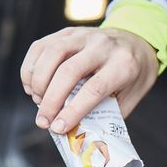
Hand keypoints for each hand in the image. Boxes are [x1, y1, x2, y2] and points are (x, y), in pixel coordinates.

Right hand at [20, 27, 157, 133]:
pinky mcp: (67, 32)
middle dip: (51, 100)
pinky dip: (30, 68)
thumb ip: (106, 115)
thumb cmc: (132, 75)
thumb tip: (76, 134)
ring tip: (37, 101)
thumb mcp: (129, 97)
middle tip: (42, 121)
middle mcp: (103, 45)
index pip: (94, 88)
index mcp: (123, 64)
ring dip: (38, 81)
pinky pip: (40, 47)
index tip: (58, 128)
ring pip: (52, 53)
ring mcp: (83, 35)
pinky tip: (31, 86)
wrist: (136, 40)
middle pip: (69, 71)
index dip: (73, 110)